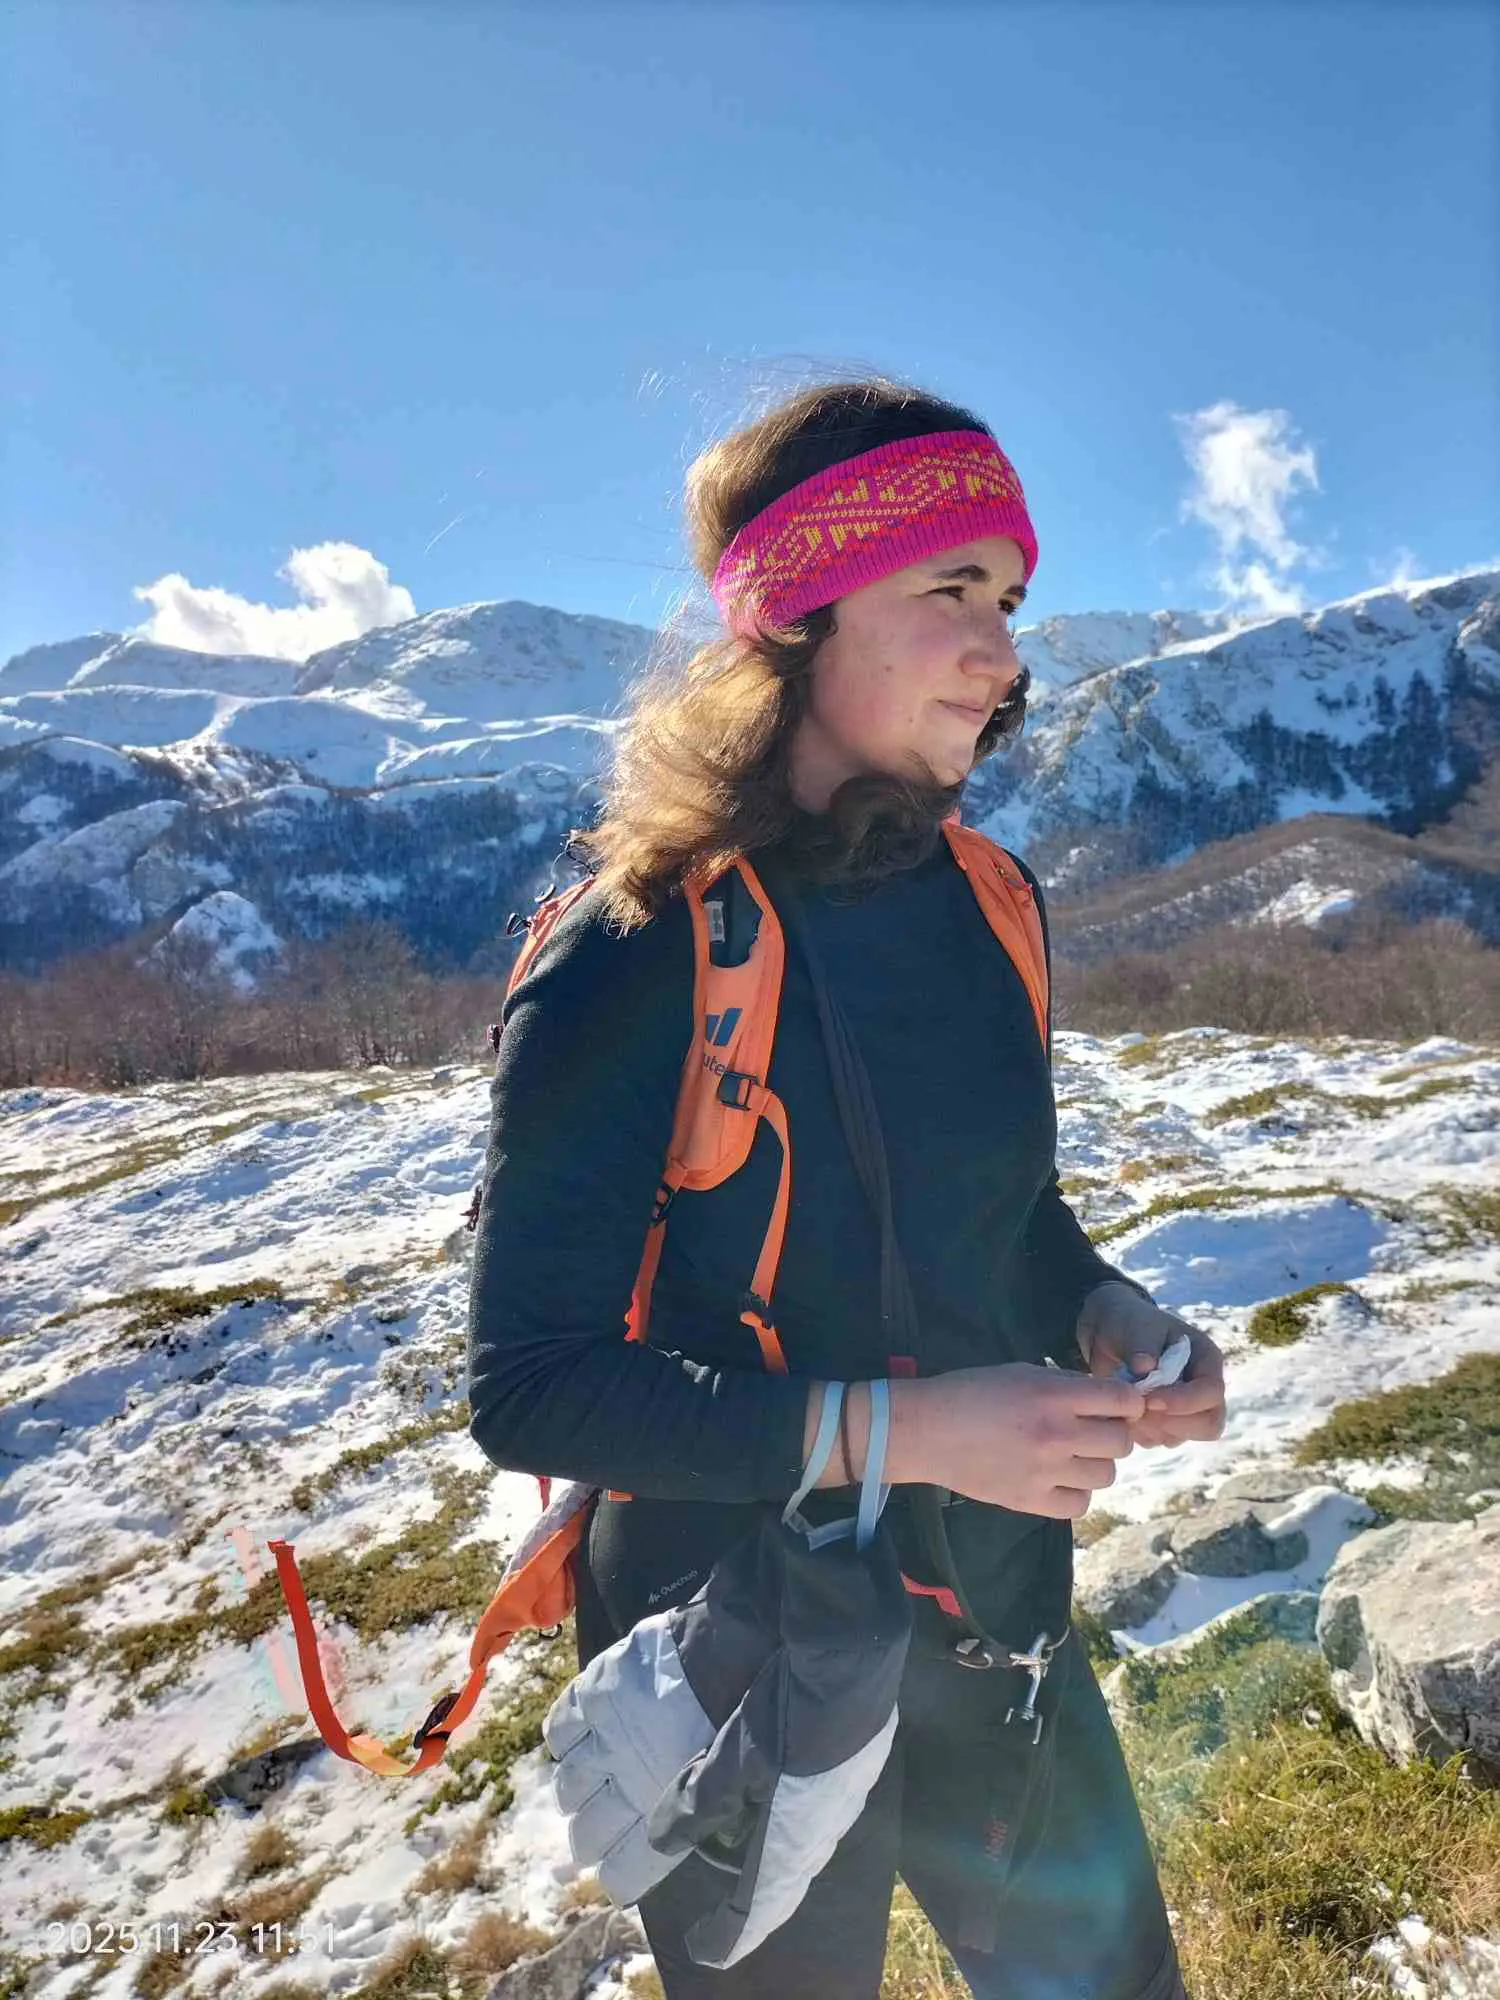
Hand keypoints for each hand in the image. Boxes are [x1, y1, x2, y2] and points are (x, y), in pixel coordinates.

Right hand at [898, 1362, 1145, 1518]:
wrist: (926, 1431)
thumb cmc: (971, 1392)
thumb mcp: (1022, 1373)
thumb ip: (1066, 1385)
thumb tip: (1107, 1397)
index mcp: (1054, 1397)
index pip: (1123, 1401)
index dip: (1128, 1403)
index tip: (1118, 1406)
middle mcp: (1056, 1435)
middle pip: (1120, 1442)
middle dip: (1112, 1434)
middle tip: (1091, 1431)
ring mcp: (1046, 1472)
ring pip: (1106, 1475)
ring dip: (1095, 1464)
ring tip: (1071, 1456)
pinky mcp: (1031, 1501)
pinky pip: (1080, 1504)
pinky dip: (1075, 1493)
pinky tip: (1058, 1480)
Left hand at [1076, 1281, 1226, 1448]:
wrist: (1108, 1335)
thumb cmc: (1130, 1323)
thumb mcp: (1136, 1325)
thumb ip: (1143, 1343)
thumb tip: (1146, 1367)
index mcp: (1206, 1359)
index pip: (1211, 1392)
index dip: (1185, 1402)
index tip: (1151, 1400)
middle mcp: (1202, 1388)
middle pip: (1209, 1424)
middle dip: (1173, 1423)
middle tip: (1139, 1410)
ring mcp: (1186, 1409)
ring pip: (1182, 1436)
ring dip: (1152, 1429)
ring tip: (1126, 1407)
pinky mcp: (1166, 1422)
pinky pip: (1160, 1440)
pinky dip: (1141, 1433)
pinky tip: (1123, 1413)